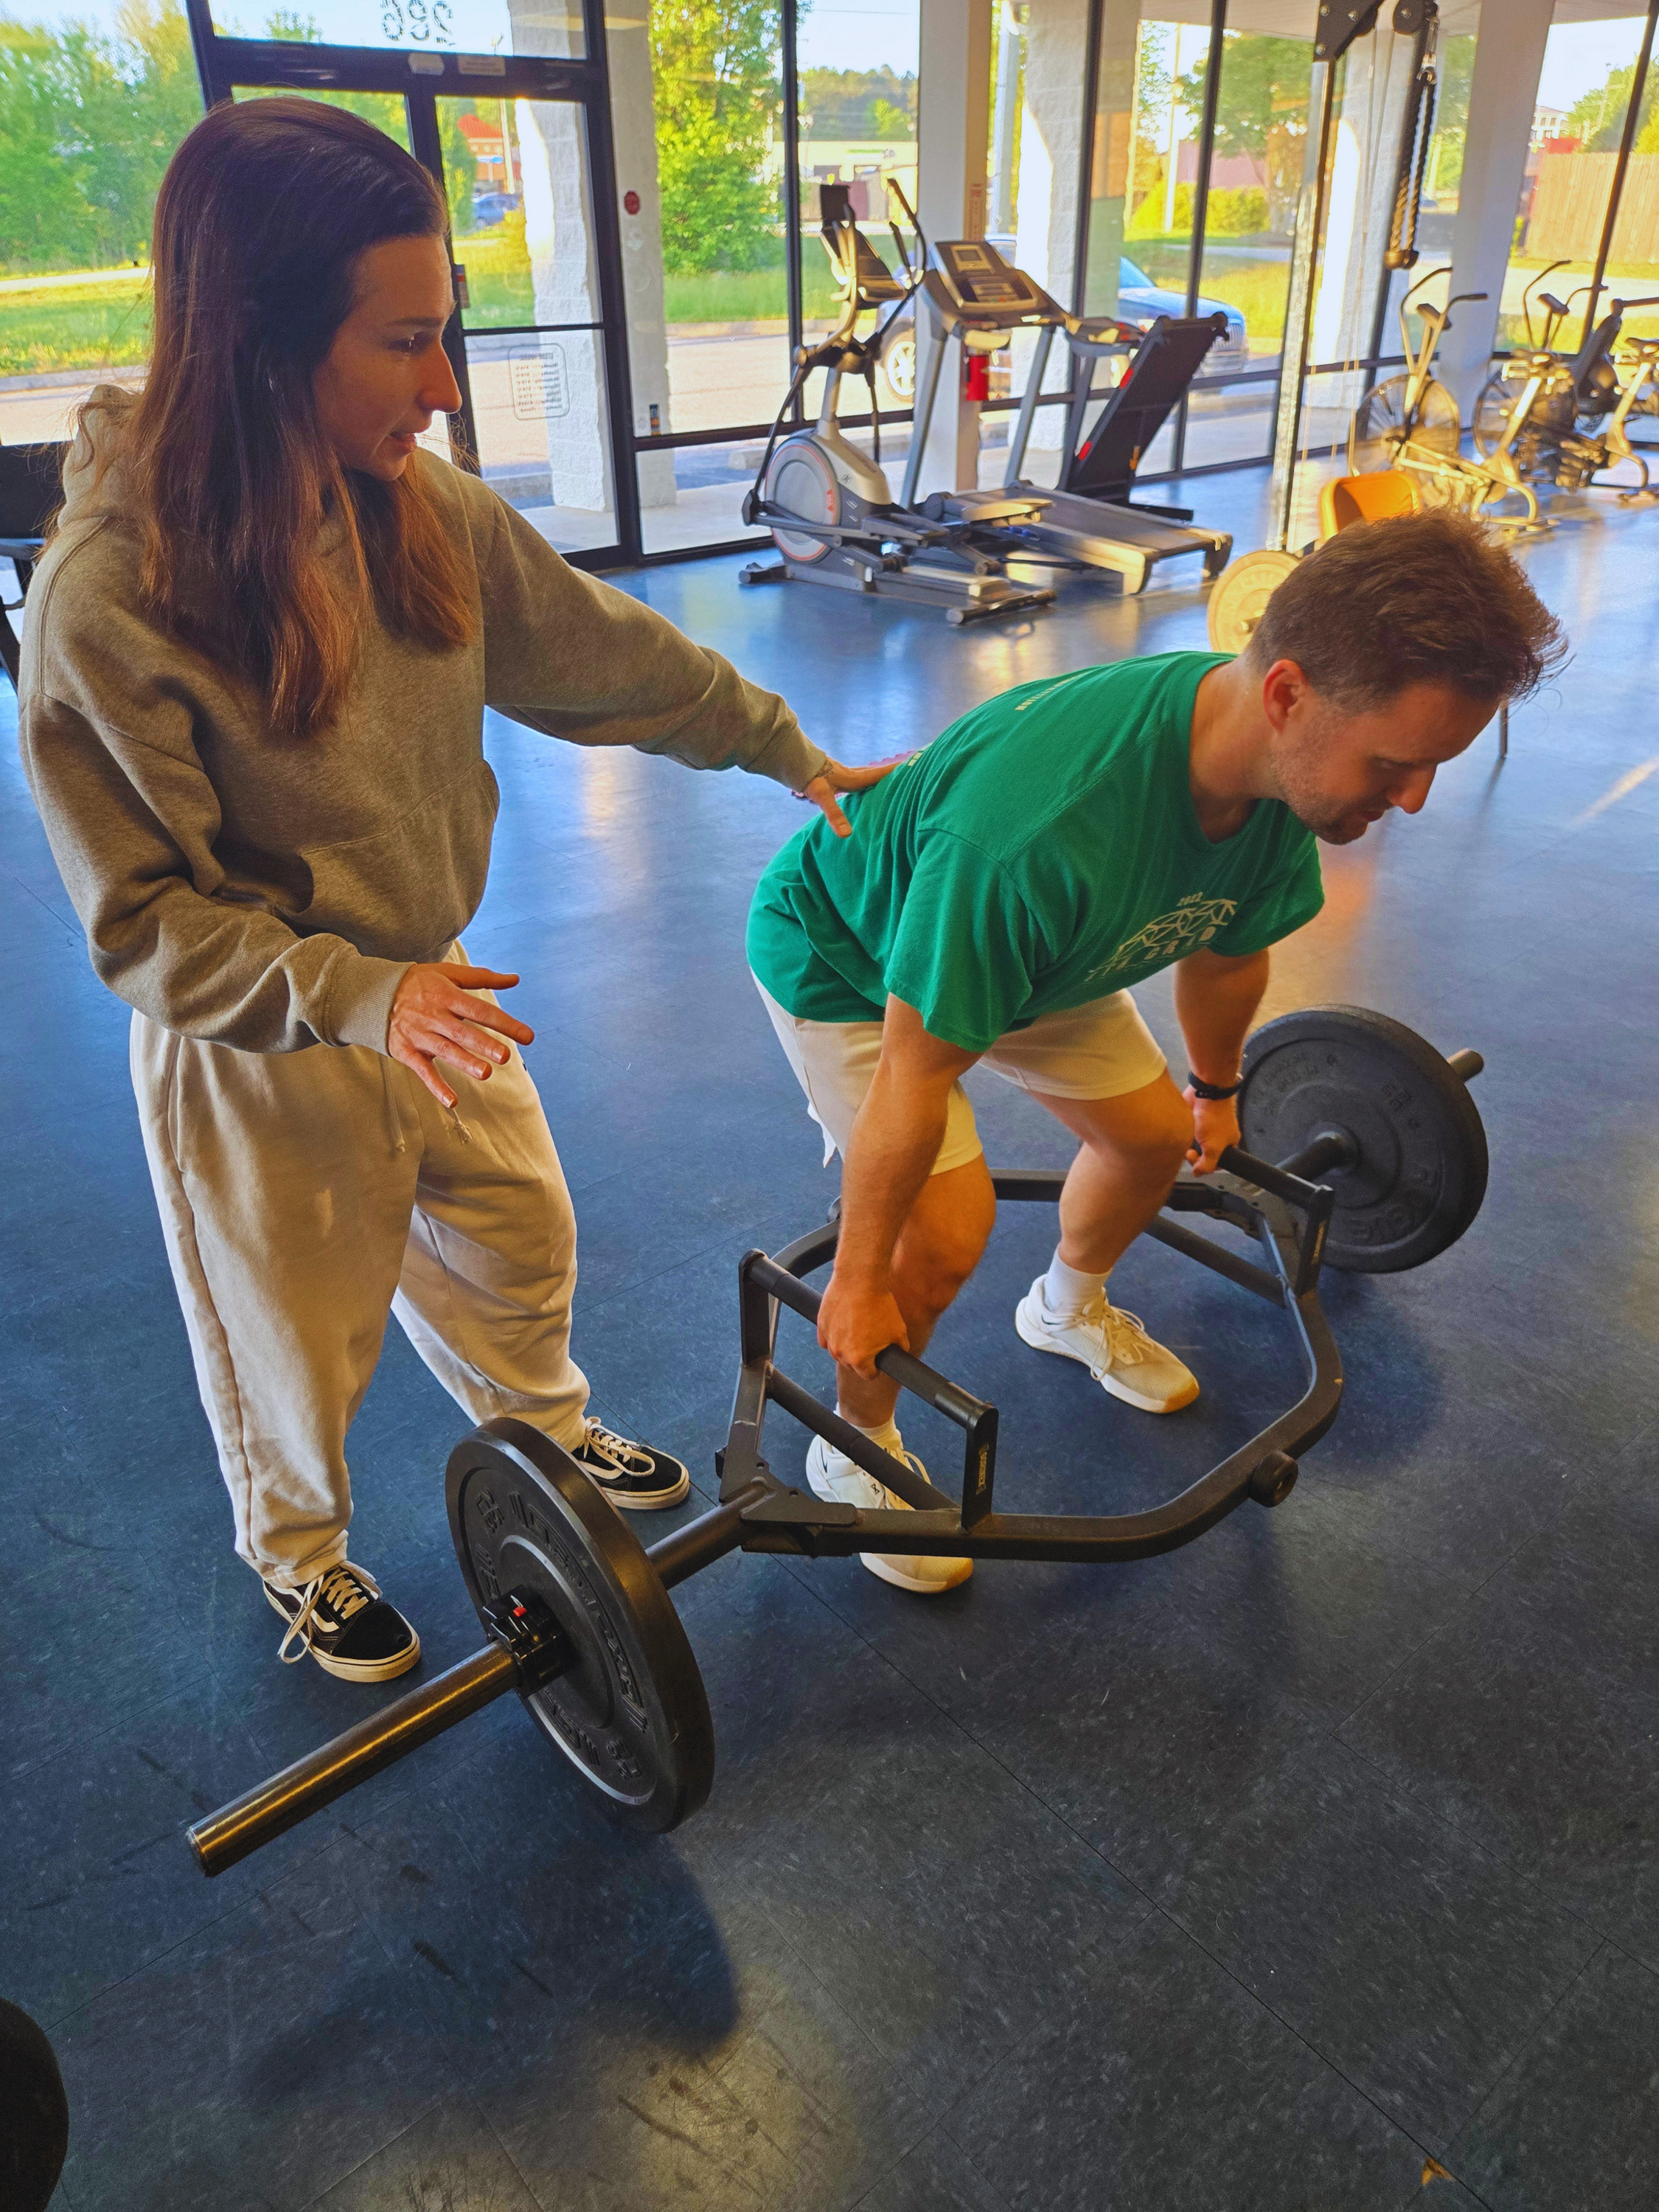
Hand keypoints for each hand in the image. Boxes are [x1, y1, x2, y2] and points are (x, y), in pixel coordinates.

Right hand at [387, 962, 534, 1109]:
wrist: (372, 994)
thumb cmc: (417, 982)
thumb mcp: (447, 973)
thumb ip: (482, 977)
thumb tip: (514, 979)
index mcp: (446, 995)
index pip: (479, 1010)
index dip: (504, 1023)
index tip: (527, 1036)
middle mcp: (434, 1016)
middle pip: (462, 1032)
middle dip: (484, 1044)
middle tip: (505, 1056)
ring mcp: (420, 1035)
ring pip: (445, 1051)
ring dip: (465, 1063)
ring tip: (486, 1073)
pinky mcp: (407, 1051)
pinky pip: (423, 1071)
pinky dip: (437, 1087)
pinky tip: (453, 1101)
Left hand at [799, 753, 904, 837]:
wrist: (789, 758)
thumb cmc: (807, 776)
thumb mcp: (821, 797)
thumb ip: (834, 814)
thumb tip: (847, 834)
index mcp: (852, 779)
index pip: (878, 775)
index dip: (895, 772)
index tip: (913, 765)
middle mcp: (849, 774)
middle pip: (874, 774)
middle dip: (890, 774)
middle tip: (907, 772)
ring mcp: (841, 774)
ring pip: (864, 776)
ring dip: (877, 777)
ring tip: (889, 781)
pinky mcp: (833, 776)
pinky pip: (854, 779)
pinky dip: (862, 782)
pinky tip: (859, 787)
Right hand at [817, 1270, 909, 1378]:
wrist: (859, 1279)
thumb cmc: (880, 1304)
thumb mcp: (899, 1330)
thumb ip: (900, 1348)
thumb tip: (899, 1354)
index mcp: (859, 1359)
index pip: (868, 1375)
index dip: (876, 1367)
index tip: (879, 1357)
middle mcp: (840, 1353)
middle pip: (851, 1364)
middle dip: (861, 1356)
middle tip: (870, 1338)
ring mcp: (829, 1339)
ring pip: (838, 1351)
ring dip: (846, 1345)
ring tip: (858, 1327)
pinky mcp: (821, 1325)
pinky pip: (826, 1339)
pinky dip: (834, 1335)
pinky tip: (845, 1323)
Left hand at [1183, 1087, 1239, 1174]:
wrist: (1204, 1092)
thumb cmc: (1213, 1118)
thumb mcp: (1213, 1148)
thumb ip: (1207, 1164)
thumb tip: (1198, 1173)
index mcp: (1228, 1143)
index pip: (1217, 1163)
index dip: (1206, 1165)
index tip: (1197, 1162)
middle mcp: (1218, 1136)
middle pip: (1203, 1154)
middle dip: (1194, 1155)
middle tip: (1189, 1151)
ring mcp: (1206, 1128)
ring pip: (1194, 1144)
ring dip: (1188, 1145)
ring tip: (1185, 1140)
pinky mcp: (1194, 1120)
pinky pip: (1187, 1133)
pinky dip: (1184, 1135)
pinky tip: (1181, 1134)